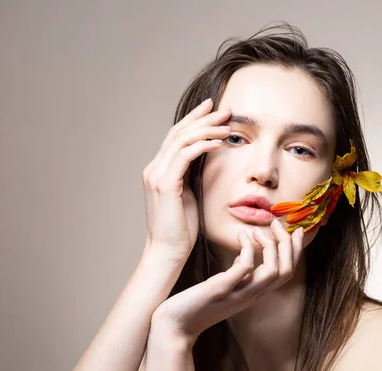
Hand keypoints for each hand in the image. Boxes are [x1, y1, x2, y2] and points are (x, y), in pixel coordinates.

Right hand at [141, 98, 230, 264]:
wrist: (168, 252)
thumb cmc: (181, 229)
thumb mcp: (189, 196)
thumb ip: (192, 176)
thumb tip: (207, 159)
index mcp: (158, 170)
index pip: (176, 136)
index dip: (194, 119)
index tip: (213, 108)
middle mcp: (154, 168)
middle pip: (179, 132)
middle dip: (203, 118)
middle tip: (225, 109)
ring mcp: (157, 175)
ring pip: (182, 140)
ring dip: (207, 129)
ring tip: (227, 125)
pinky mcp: (165, 185)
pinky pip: (185, 156)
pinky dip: (203, 145)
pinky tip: (219, 143)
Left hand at [150, 220, 304, 345]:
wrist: (173, 327)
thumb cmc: (194, 304)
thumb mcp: (223, 287)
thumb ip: (237, 273)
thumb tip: (244, 253)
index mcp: (254, 294)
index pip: (286, 273)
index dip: (295, 251)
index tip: (296, 230)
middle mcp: (251, 296)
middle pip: (286, 271)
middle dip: (288, 244)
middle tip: (278, 224)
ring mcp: (238, 294)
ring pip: (273, 271)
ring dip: (271, 246)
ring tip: (257, 231)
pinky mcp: (221, 290)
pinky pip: (244, 268)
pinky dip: (247, 249)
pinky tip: (240, 237)